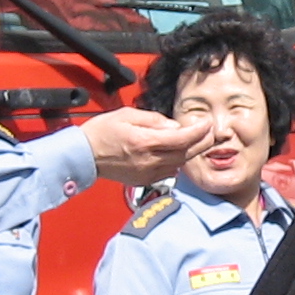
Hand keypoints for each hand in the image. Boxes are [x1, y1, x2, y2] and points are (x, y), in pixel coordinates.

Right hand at [82, 108, 212, 184]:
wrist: (84, 155)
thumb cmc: (101, 133)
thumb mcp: (128, 115)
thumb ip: (154, 120)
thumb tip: (175, 126)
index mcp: (144, 142)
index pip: (182, 139)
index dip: (199, 131)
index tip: (207, 123)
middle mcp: (148, 161)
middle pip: (185, 153)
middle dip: (202, 142)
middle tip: (211, 131)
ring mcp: (147, 173)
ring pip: (179, 163)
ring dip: (191, 152)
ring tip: (198, 140)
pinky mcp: (144, 179)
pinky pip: (168, 171)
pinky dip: (177, 161)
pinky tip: (179, 152)